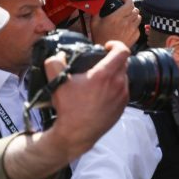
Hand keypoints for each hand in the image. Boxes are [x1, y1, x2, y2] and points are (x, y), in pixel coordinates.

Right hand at [44, 41, 129, 160]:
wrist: (77, 133)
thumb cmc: (69, 108)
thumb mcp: (57, 82)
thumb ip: (55, 63)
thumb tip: (58, 55)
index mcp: (106, 74)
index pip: (122, 51)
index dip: (116, 45)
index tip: (106, 46)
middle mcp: (119, 83)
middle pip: (123, 63)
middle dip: (112, 60)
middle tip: (99, 63)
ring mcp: (123, 95)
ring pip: (123, 77)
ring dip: (114, 75)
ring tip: (99, 80)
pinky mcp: (123, 106)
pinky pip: (122, 91)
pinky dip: (114, 88)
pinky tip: (101, 93)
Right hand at [88, 0, 140, 47]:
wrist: (105, 52)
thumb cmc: (99, 37)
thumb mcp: (94, 23)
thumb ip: (96, 11)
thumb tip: (96, 4)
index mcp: (117, 17)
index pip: (129, 4)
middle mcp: (126, 22)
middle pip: (135, 10)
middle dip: (131, 7)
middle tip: (125, 8)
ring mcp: (132, 29)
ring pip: (139, 17)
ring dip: (134, 15)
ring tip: (128, 17)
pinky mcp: (135, 36)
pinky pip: (138, 27)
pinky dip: (134, 25)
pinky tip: (128, 27)